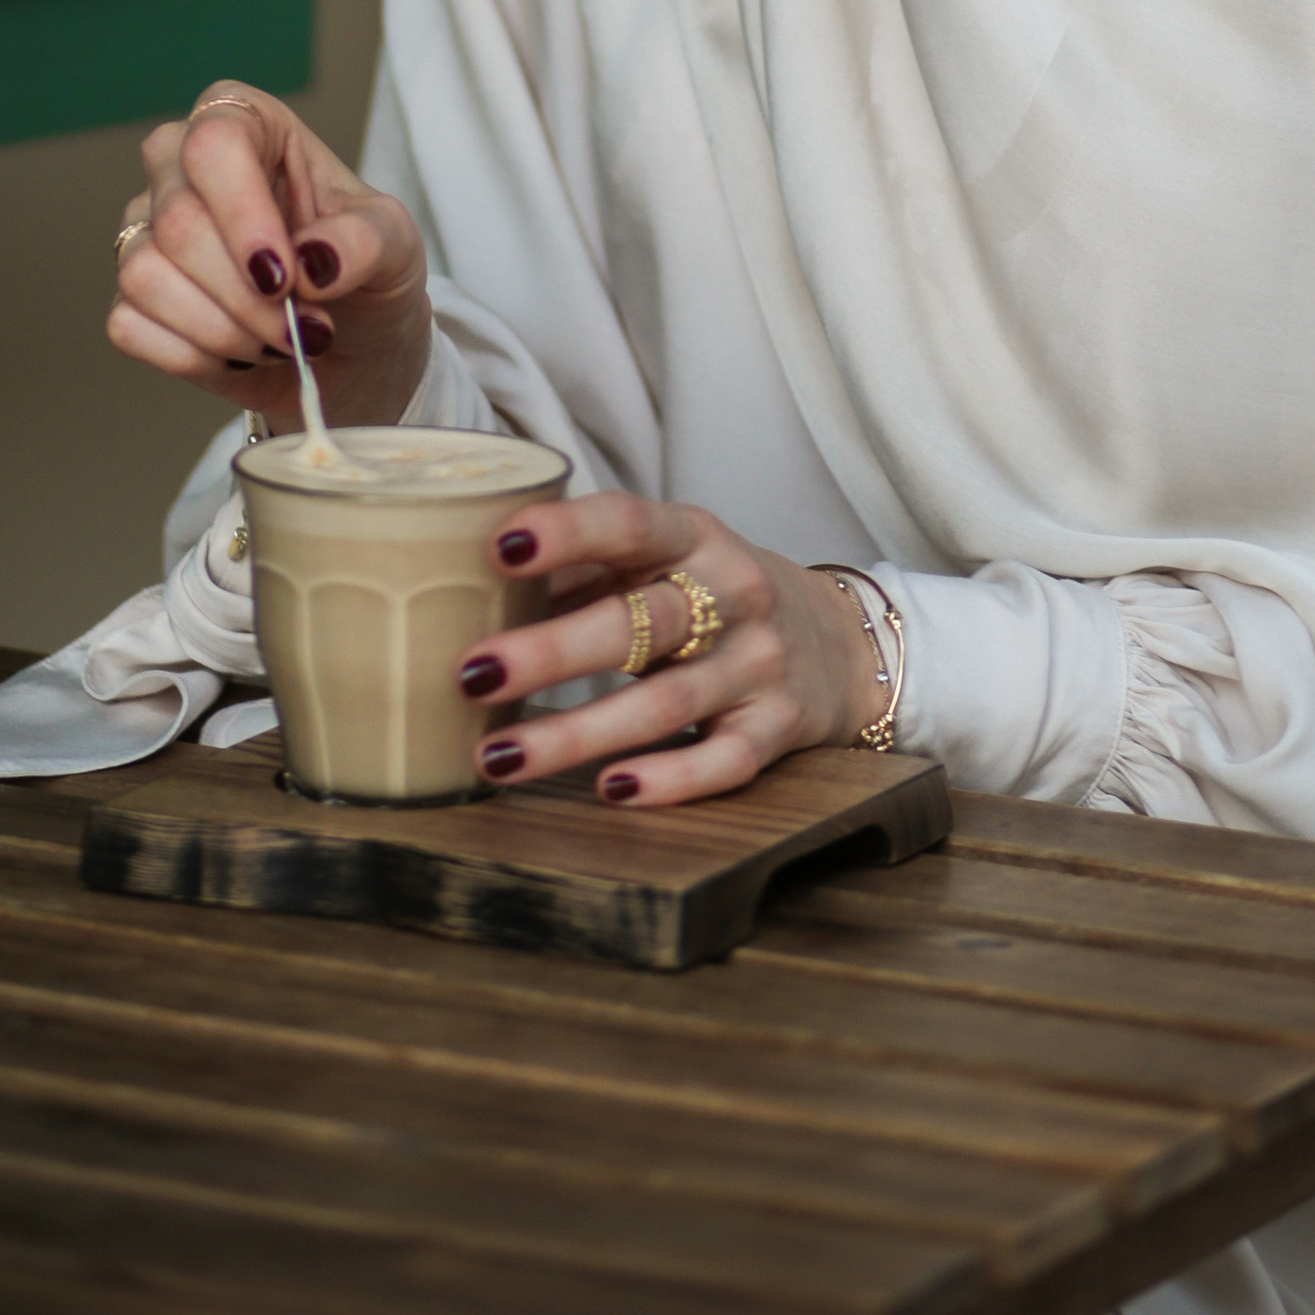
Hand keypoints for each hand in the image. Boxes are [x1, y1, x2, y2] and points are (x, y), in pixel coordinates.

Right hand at [106, 79, 431, 430]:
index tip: (285, 275)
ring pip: (144, 274)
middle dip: (246, 296)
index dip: (244, 214)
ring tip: (275, 339)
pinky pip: (130, 324)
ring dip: (222, 330)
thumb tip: (313, 260)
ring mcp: (149, 231)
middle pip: (178, 221)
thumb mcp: (396, 245)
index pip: (215, 142)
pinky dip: (193, 356)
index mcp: (250, 124)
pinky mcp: (133, 296)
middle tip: (299, 324)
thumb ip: (365, 241)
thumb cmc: (368, 274)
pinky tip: (237, 354)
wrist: (355, 352)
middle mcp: (184, 167)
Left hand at [450, 493, 890, 808]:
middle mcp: (732, 594)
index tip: (500, 545)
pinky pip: (724, 760)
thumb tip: (471, 583)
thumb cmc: (718, 594)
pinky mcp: (778, 729)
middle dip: (552, 650)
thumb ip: (585, 569)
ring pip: (666, 703)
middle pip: (639, 622)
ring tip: (497, 756)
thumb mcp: (665, 560)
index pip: (631, 523)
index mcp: (695, 536)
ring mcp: (759, 665)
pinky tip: (610, 790)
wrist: (843, 641)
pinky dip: (670, 779)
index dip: (568, 532)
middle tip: (470, 672)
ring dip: (577, 733)